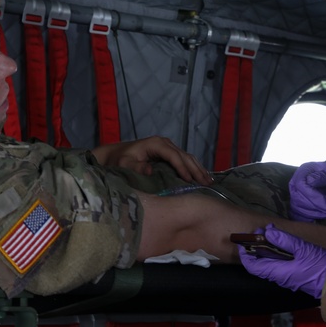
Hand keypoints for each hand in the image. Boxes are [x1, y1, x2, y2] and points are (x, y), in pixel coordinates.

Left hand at [92, 136, 212, 184]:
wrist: (117, 154)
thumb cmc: (120, 160)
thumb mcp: (124, 164)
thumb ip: (136, 167)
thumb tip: (151, 169)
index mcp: (156, 144)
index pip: (174, 156)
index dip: (182, 168)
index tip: (190, 181)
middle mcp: (164, 143)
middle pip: (185, 156)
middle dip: (196, 170)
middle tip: (206, 183)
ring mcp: (168, 147)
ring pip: (188, 157)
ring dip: (199, 169)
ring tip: (209, 181)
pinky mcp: (169, 152)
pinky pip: (185, 159)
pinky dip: (195, 168)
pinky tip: (203, 176)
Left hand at [238, 225, 325, 297]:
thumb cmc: (320, 265)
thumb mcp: (303, 249)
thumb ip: (285, 240)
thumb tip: (267, 232)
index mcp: (278, 272)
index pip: (253, 267)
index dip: (245, 255)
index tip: (245, 241)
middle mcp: (279, 278)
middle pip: (260, 265)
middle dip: (257, 248)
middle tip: (262, 232)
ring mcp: (287, 279)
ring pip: (269, 265)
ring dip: (266, 251)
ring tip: (271, 234)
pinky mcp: (294, 277)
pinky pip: (279, 266)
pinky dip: (275, 255)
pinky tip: (282, 244)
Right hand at [289, 160, 325, 220]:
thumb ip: (323, 176)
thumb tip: (310, 181)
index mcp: (303, 172)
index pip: (301, 185)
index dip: (313, 197)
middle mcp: (295, 183)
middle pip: (298, 198)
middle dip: (314, 208)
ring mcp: (295, 194)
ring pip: (297, 208)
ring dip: (312, 214)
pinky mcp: (297, 204)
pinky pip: (297, 214)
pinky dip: (306, 219)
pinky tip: (317, 220)